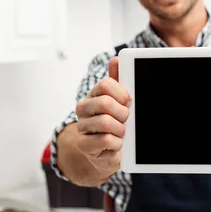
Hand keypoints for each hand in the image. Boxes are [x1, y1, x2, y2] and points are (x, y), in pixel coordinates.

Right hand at [75, 57, 131, 177]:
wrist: (108, 152)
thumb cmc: (115, 124)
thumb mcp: (119, 102)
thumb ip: (119, 80)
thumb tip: (116, 59)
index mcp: (93, 95)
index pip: (105, 84)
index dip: (121, 93)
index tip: (128, 101)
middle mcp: (83, 109)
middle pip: (105, 103)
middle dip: (122, 113)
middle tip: (126, 119)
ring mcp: (82, 127)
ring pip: (105, 122)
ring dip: (120, 130)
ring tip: (121, 133)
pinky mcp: (84, 145)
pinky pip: (105, 140)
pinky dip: (117, 143)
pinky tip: (116, 144)